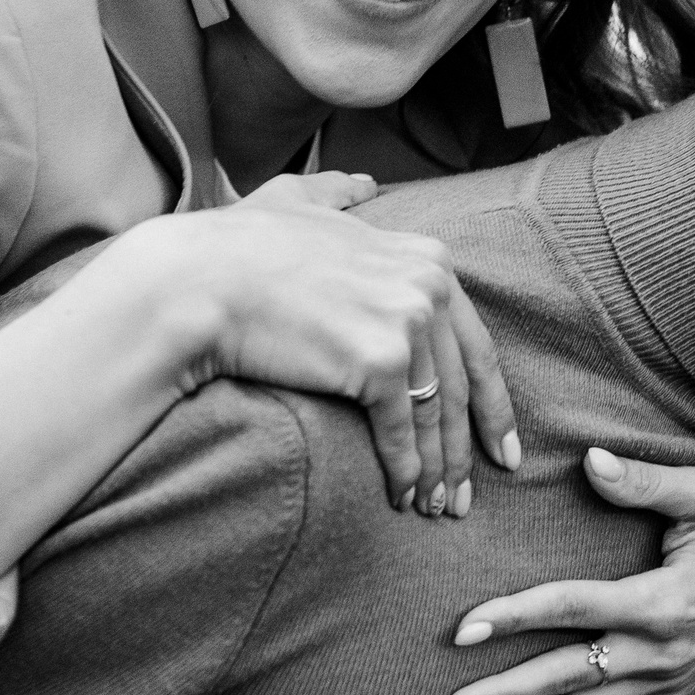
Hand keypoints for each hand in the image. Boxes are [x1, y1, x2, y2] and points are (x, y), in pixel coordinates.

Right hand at [128, 171, 520, 513]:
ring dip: (437, 471)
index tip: (498, 444)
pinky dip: (403, 471)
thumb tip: (361, 185)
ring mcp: (407, 321)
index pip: (474, 342)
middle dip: (468, 448)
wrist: (196, 279)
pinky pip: (399, 432)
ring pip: (434, 414)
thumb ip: (338, 194)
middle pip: (462, 385)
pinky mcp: (377, 362)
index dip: (490, 401)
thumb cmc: (235, 245)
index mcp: (426, 256)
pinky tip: (400, 498)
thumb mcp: (296, 200)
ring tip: (435, 509)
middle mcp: (428, 285)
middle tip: (468, 496)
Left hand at [443, 410, 694, 694]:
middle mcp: (660, 651)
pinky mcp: (678, 692)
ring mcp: (669, 679)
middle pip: (568, 673)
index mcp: (660, 601)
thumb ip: (643, 483)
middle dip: (506, 692)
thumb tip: (588, 459)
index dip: (515, 614)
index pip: (571, 608)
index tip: (463, 628)